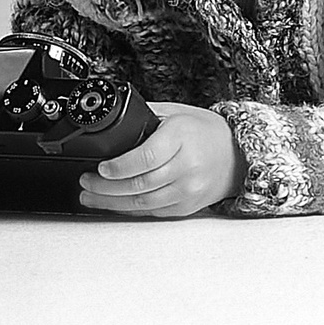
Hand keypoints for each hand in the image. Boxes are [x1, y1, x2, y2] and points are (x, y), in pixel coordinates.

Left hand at [78, 103, 243, 217]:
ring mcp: (188, 189)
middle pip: (140, 184)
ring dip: (112, 202)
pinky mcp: (187, 206)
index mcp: (181, 138)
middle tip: (85, 182)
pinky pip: (153, 212)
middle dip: (106, 186)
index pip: (146, 158)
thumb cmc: (206, 132)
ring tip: (90, 196)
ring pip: (144, 202)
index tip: (100, 168)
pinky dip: (129, 210)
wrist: (238, 156)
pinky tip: (112, 205)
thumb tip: (113, 120)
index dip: (119, 167)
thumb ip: (145, 115)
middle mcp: (187, 167)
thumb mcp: (176, 113)